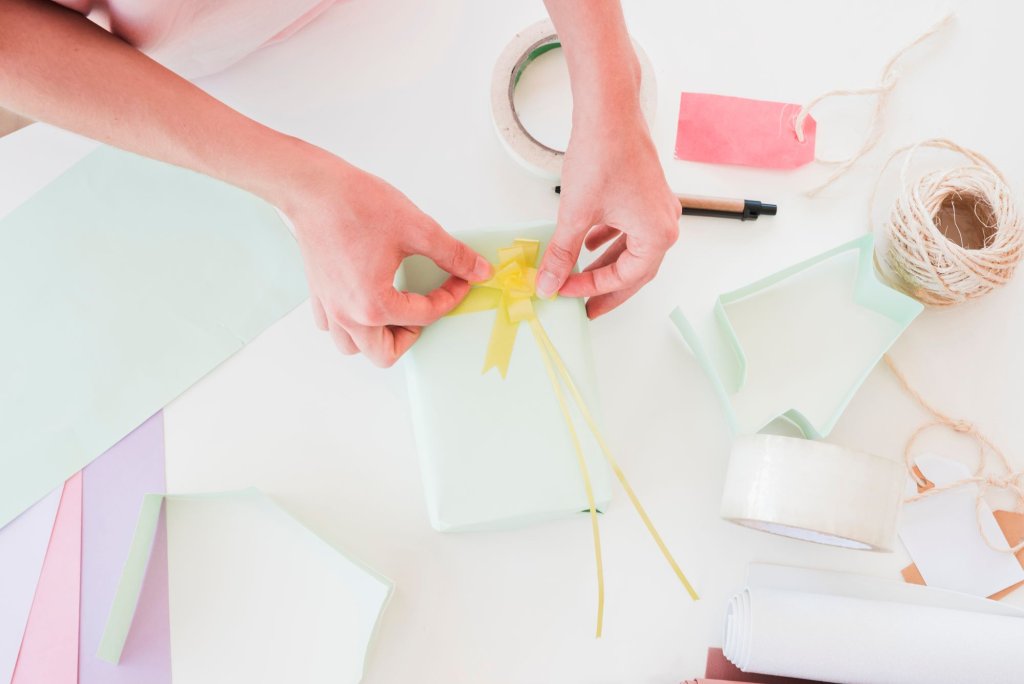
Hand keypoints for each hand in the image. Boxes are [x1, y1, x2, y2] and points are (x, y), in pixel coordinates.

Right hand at [284, 153, 491, 365]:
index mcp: (373, 304)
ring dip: (378, 337)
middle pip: (385, 353)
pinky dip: (352, 324)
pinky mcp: (318, 294)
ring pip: (354, 347)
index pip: (425, 315)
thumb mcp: (417, 229)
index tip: (460, 281)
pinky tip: (367, 300)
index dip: (451, 297)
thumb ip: (453, 255)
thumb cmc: (356, 205)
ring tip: (397, 310)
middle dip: (412, 333)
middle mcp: (347, 314)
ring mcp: (330, 306)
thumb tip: (478, 270)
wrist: (315, 188)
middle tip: (426, 306)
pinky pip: (334, 327)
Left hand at [535, 105, 679, 317]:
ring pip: (633, 250)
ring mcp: (658, 207)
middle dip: (607, 288)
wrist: (609, 110)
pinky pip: (632, 229)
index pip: (624, 278)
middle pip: (636, 271)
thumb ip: (561, 255)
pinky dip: (611, 241)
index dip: (590, 288)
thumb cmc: (602, 155)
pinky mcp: (647, 193)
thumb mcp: (575, 214)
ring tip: (583, 279)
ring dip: (608, 265)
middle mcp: (666, 223)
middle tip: (586, 308)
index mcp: (656, 235)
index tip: (563, 291)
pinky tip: (589, 243)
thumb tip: (548, 284)